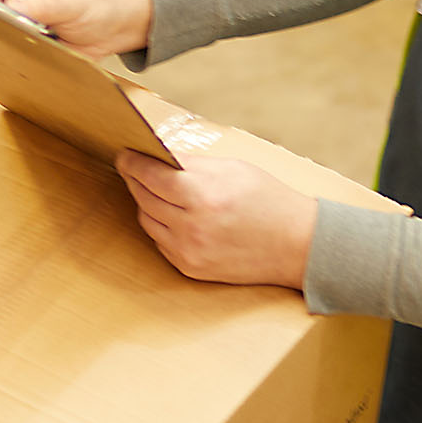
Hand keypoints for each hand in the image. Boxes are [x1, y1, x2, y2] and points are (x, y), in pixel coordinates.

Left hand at [116, 151, 318, 289]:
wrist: (296, 244)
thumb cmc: (269, 199)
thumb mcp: (233, 168)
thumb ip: (194, 163)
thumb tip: (161, 155)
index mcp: (202, 194)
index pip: (150, 175)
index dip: (132, 162)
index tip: (125, 154)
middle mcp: (191, 225)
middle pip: (144, 197)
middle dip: (135, 179)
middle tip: (133, 167)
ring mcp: (189, 250)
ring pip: (148, 220)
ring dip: (146, 202)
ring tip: (152, 189)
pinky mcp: (191, 268)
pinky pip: (161, 241)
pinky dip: (160, 225)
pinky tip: (170, 213)